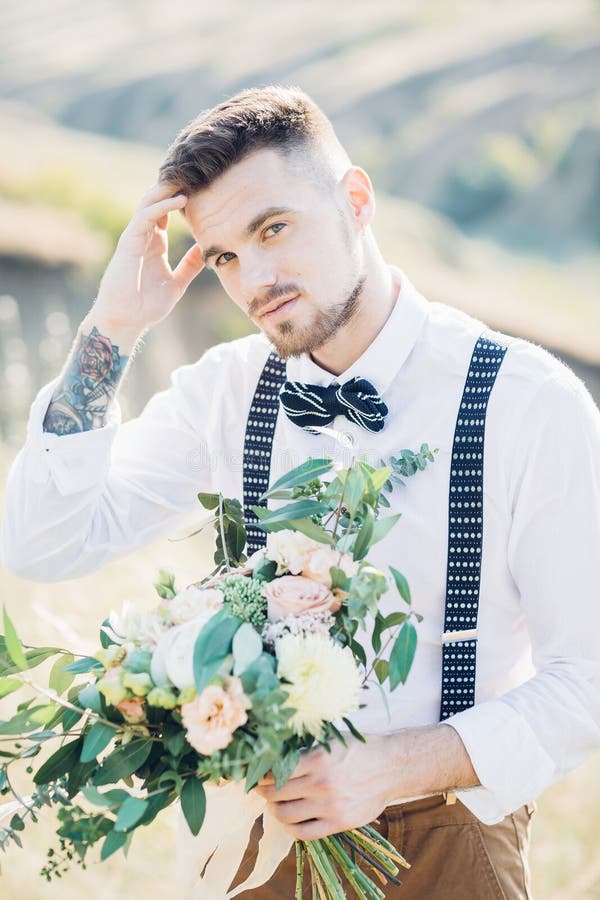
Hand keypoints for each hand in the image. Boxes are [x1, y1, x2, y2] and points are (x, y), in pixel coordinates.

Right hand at [93, 182, 204, 333]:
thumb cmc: (147, 305)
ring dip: (169, 189)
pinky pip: (145, 218)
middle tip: (197, 172)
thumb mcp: (177, 283)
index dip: (182, 198)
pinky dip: (161, 207)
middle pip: (158, 202)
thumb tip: (205, 250)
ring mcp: (136, 237)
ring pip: (150, 203)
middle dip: (174, 187)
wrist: (126, 320)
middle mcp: (145, 236)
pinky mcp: (129, 242)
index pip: (167, 212)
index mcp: (155, 243)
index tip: (202, 186)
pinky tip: (179, 200)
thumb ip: (189, 266)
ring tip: (190, 177)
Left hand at [254, 735, 395, 840]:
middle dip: (263, 791)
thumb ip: (304, 751)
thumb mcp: (330, 741)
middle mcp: (322, 784)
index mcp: (317, 759)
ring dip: (274, 810)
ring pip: (285, 815)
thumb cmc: (359, 749)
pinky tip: (289, 819)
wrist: (391, 767)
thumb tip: (274, 757)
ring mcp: (330, 806)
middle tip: (260, 788)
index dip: (261, 774)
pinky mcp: (339, 823)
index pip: (275, 771)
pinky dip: (290, 828)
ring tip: (274, 803)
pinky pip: (304, 833)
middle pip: (276, 793)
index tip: (256, 774)